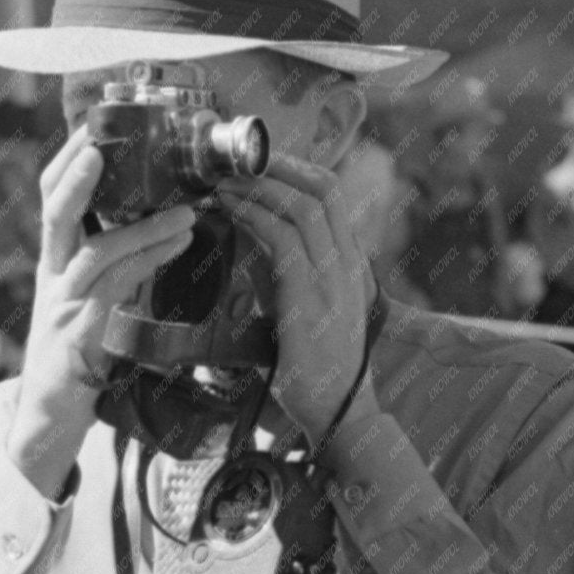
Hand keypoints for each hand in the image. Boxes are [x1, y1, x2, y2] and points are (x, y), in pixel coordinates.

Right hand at [6, 128, 196, 495]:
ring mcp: (64, 310)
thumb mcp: (88, 304)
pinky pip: (114, 298)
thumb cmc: (77, 360)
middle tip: (103, 147)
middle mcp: (53, 279)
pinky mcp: (79, 341)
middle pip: (55, 214)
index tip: (93, 124)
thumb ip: (114, 269)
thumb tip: (157, 230)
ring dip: (142, 229)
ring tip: (186, 212)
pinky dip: (146, 268)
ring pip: (96, 255)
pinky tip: (176, 249)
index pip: (51, 199)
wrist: (50, 422)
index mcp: (55, 264)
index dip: (68, 160)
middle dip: (77, 177)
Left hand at [227, 151, 372, 443]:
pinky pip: (283, 239)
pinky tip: (228, 211)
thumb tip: (254, 237)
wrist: (337, 411)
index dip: (295, 169)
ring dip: (258, 188)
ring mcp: (334, 277)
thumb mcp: (302, 305)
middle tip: (234, 162)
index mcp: (350, 261)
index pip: (332, 194)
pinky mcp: (311, 297)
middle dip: (275, 166)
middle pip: (322, 188)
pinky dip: (253, 216)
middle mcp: (349, 262)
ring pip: (303, 207)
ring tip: (222, 184)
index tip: (257, 163)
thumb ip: (285, 270)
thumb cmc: (314, 365)